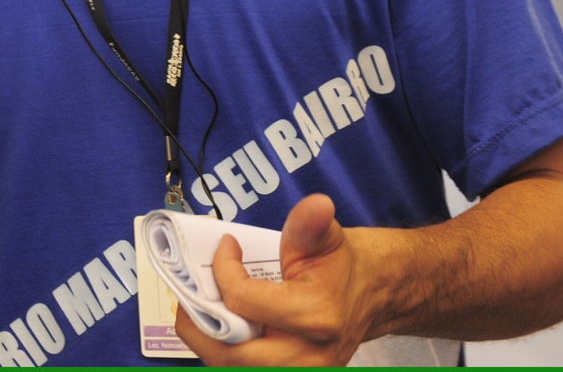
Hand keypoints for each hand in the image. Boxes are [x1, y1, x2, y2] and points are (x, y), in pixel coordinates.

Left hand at [173, 195, 380, 365]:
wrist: (375, 293)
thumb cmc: (344, 265)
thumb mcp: (327, 236)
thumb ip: (310, 223)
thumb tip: (316, 205)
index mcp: (316, 317)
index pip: (243, 302)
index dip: (222, 269)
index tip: (225, 247)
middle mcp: (308, 356)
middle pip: (231, 355)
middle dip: (199, 325)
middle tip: (187, 296)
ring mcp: (303, 371)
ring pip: (235, 370)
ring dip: (209, 343)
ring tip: (199, 311)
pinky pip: (247, 370)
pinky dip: (226, 351)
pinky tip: (219, 327)